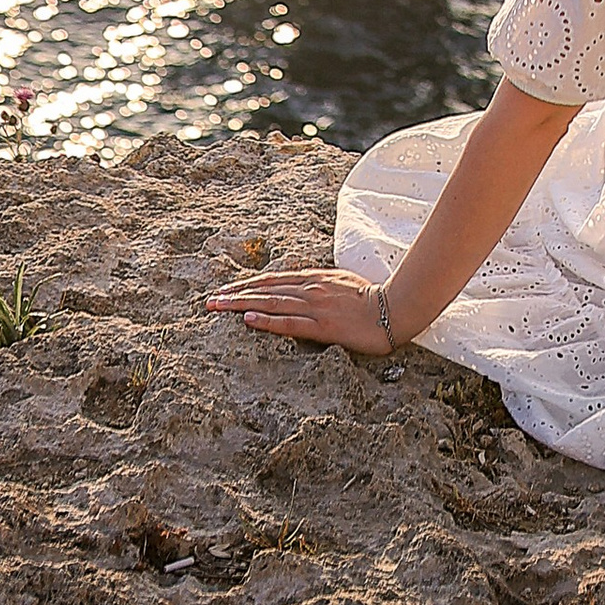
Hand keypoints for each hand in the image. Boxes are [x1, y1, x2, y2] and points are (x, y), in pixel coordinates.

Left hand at [204, 266, 393, 354]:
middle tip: (209, 302)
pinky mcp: (323, 326)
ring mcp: (315, 306)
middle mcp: (310, 289)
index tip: (226, 290)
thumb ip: (319, 284)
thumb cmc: (371, 297)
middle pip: (264, 289)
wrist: (395, 308)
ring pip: (270, 303)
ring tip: (218, 307)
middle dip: (234, 295)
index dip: (247, 284)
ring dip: (241, 304)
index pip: (272, 280)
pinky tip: (248, 320)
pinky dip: (267, 320)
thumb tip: (301, 286)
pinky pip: (290, 323)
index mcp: (314, 278)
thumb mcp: (341, 282)